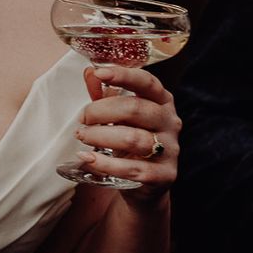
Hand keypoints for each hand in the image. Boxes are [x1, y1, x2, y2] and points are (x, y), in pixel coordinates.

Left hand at [75, 65, 180, 200]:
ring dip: (100, 136)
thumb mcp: (117, 112)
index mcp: (161, 100)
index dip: (123, 75)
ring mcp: (170, 149)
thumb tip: (90, 73)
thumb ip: (103, 91)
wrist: (143, 179)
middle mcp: (170, 122)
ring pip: (133, 139)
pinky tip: (88, 158)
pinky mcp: (164, 174)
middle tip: (82, 118)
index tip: (99, 73)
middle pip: (135, 109)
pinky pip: (132, 168)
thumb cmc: (128, 135)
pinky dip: (105, 164)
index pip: (146, 82)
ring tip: (82, 136)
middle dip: (100, 111)